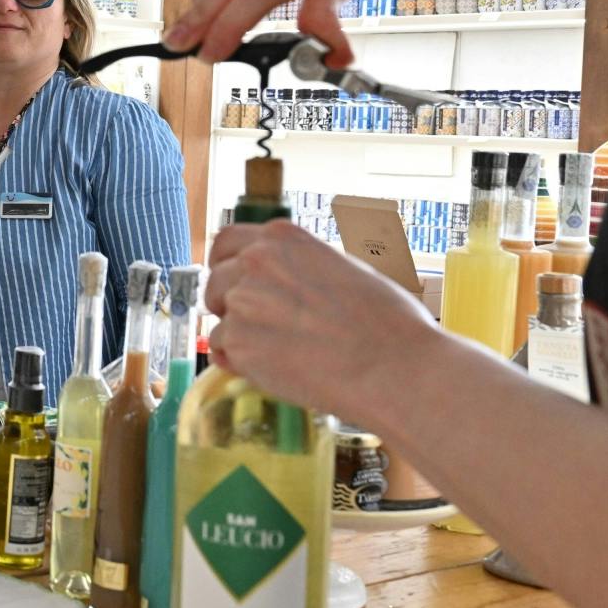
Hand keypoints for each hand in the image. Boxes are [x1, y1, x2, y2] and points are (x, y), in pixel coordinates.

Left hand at [202, 220, 442, 423]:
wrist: (392, 366)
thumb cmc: (387, 322)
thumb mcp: (344, 269)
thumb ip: (301, 269)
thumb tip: (285, 281)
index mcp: (282, 237)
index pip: (227, 241)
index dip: (227, 266)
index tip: (234, 283)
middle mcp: (256, 260)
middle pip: (215, 280)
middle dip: (228, 303)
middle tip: (258, 327)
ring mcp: (243, 299)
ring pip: (219, 319)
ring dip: (239, 335)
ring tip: (281, 351)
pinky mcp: (238, 340)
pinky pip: (222, 352)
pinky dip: (241, 364)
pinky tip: (276, 369)